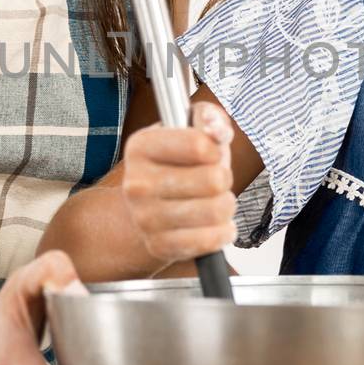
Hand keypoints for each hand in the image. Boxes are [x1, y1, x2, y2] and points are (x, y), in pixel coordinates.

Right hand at [120, 102, 235, 265]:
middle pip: (214, 179)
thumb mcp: (191, 129)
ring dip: (226, 205)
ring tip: (214, 201)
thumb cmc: (179, 164)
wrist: (149, 209)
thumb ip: (210, 118)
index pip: (198, 143)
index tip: (209, 153)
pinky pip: (210, 241)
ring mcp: (145, 218)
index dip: (215, 148)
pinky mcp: (159, 246)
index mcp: (140, 146)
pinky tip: (214, 224)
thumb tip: (218, 131)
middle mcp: (137, 183)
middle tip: (214, 180)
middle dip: (224, 178)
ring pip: (217, 210)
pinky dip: (223, 232)